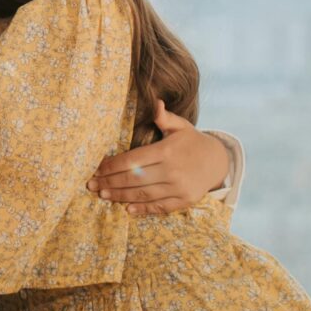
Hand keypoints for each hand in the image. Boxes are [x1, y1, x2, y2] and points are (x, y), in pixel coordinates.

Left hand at [88, 103, 230, 214]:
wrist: (218, 161)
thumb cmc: (192, 141)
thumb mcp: (180, 126)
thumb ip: (165, 117)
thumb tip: (155, 101)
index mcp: (167, 150)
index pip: (133, 160)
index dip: (112, 166)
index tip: (96, 169)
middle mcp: (172, 170)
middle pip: (134, 179)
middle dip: (110, 183)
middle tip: (92, 185)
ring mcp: (179, 188)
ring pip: (144, 195)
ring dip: (121, 196)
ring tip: (103, 195)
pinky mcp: (184, 201)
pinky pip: (159, 207)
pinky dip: (143, 209)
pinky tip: (127, 209)